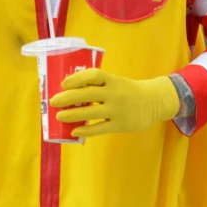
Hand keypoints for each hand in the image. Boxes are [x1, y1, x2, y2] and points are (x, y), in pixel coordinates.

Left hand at [50, 69, 179, 137]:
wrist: (152, 102)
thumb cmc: (127, 90)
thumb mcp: (115, 82)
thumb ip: (98, 84)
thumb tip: (69, 90)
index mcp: (112, 80)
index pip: (93, 75)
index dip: (77, 78)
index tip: (63, 84)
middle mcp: (114, 93)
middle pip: (88, 94)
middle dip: (68, 97)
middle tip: (53, 101)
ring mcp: (117, 110)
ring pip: (91, 112)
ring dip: (72, 114)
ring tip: (59, 116)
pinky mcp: (120, 124)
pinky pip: (99, 128)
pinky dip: (86, 130)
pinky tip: (74, 131)